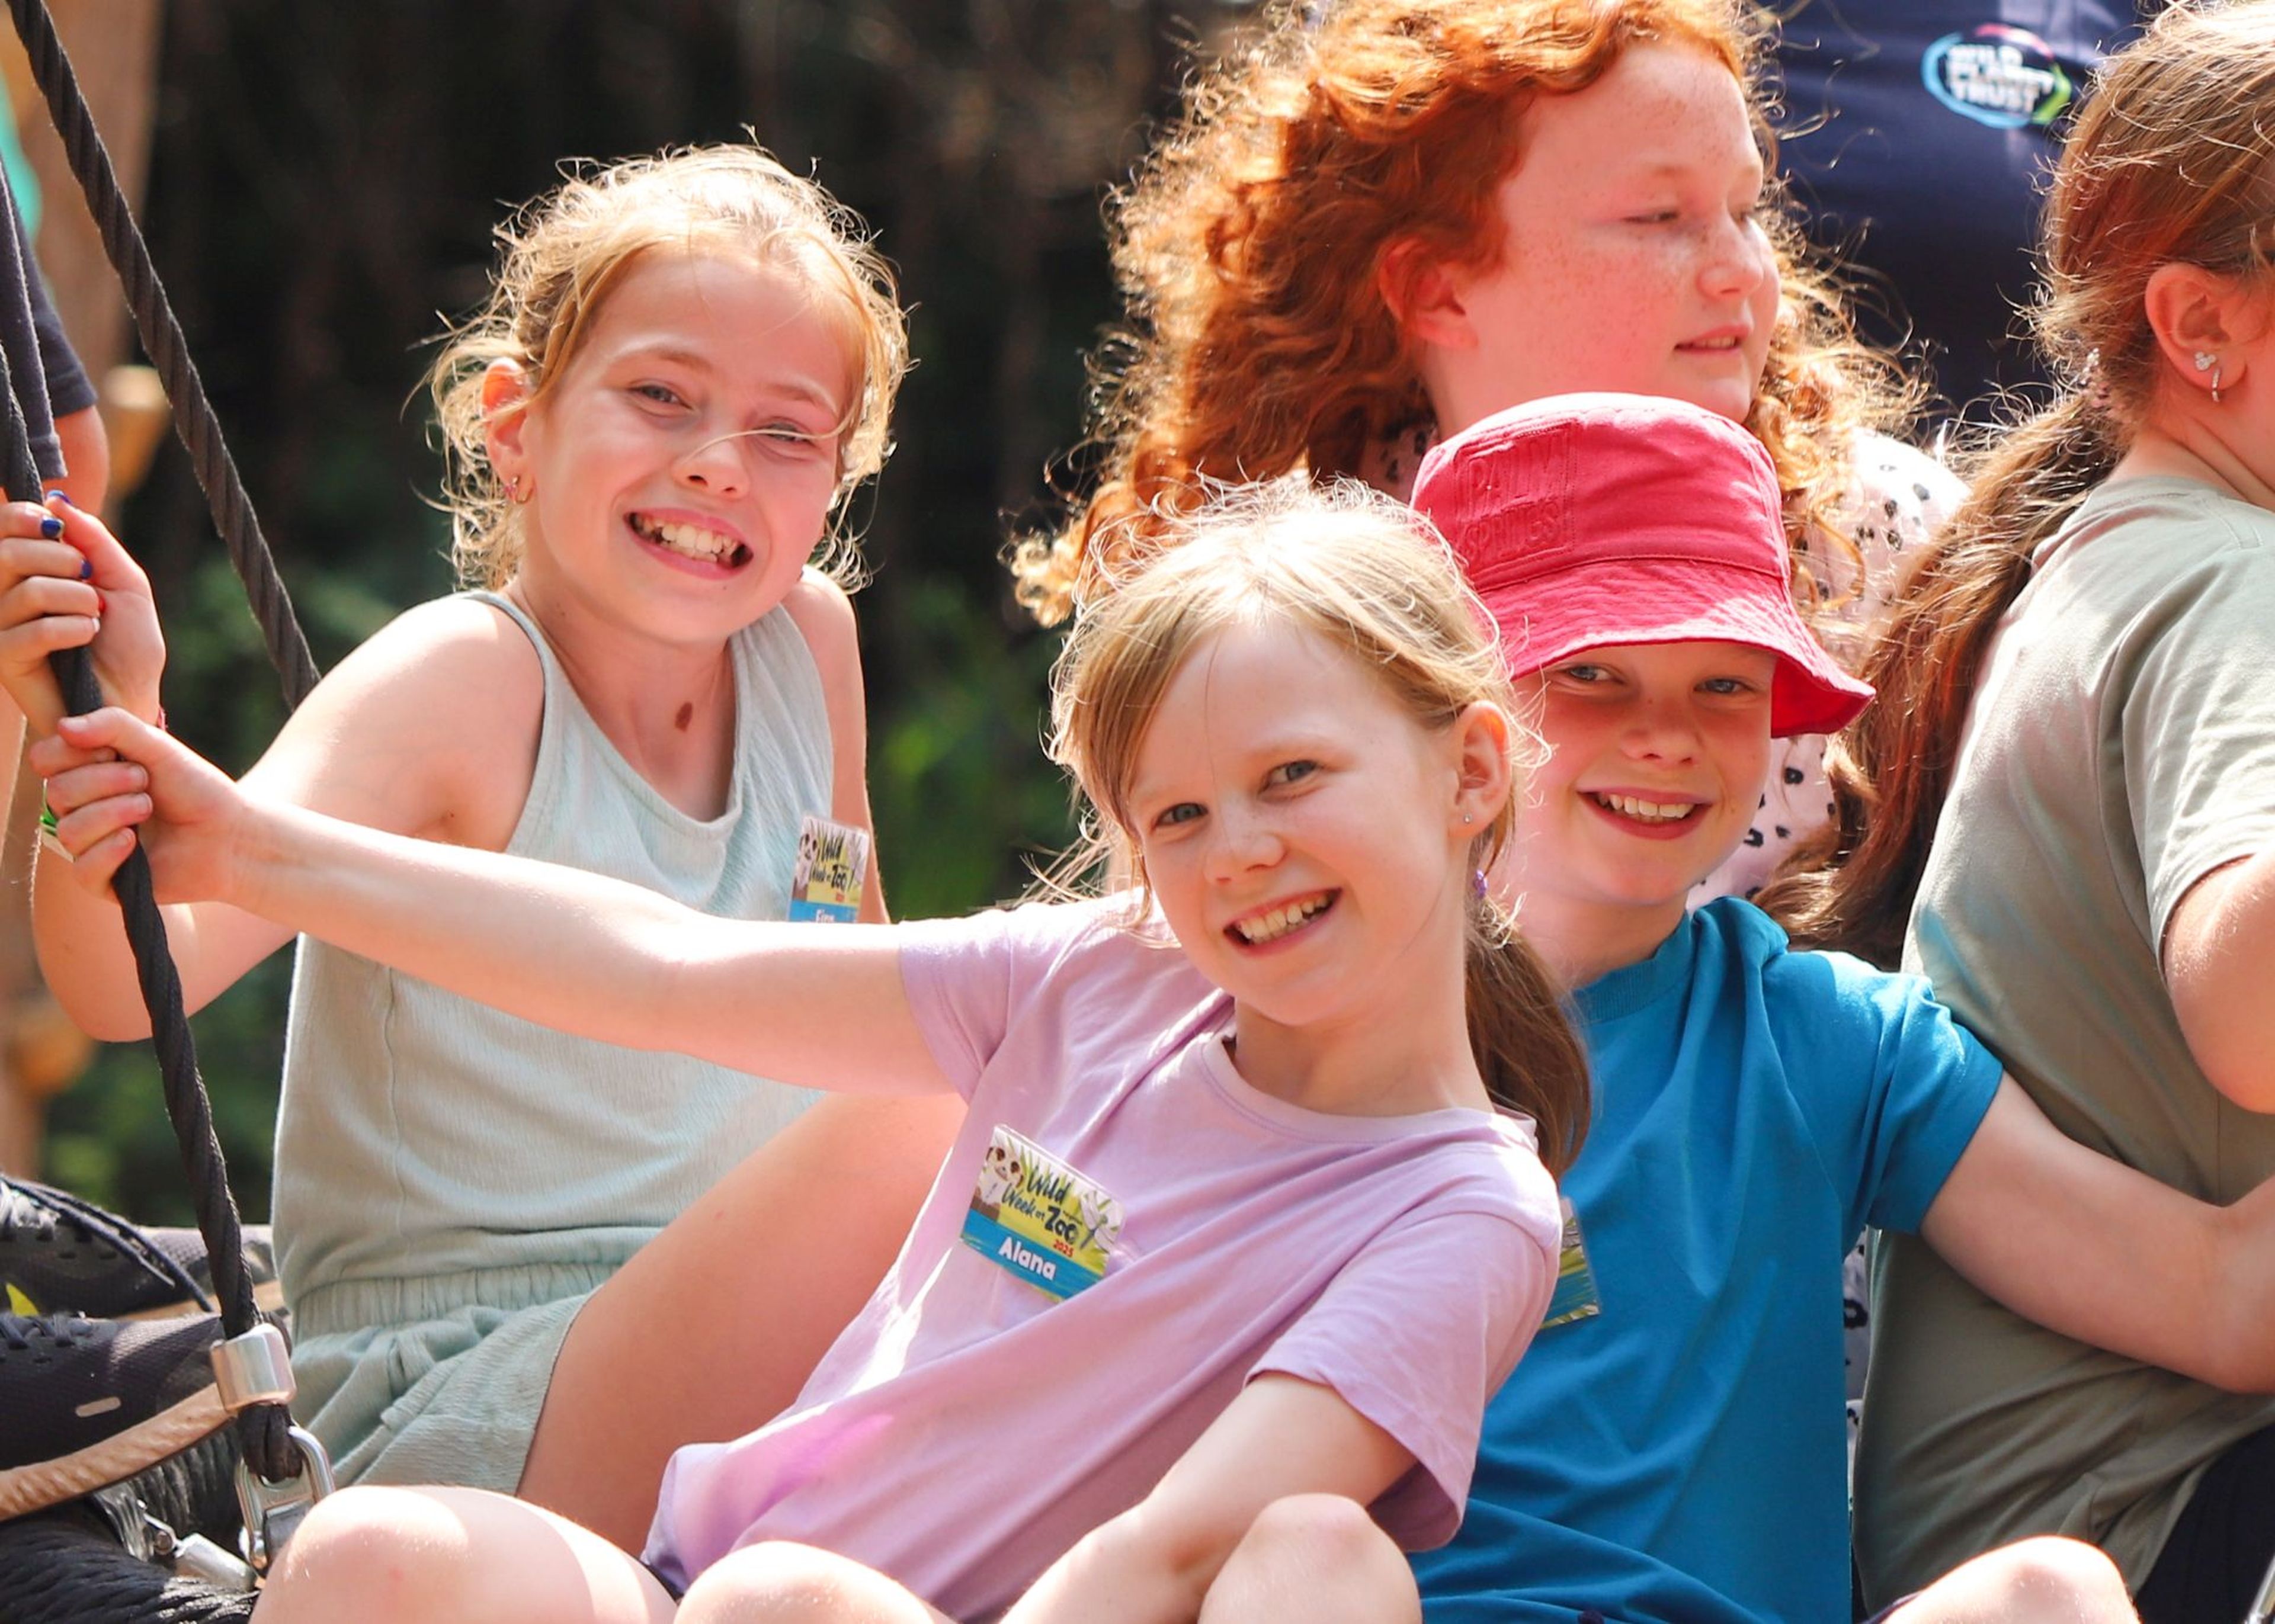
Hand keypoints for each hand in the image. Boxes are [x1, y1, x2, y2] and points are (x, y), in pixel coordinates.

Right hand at [0, 493, 164, 734]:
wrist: (131, 699)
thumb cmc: (128, 646)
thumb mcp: (125, 584)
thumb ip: (94, 540)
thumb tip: (59, 501)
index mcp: (28, 571)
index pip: (2, 527)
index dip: (23, 517)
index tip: (54, 526)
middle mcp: (5, 595)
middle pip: (7, 553)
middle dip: (60, 559)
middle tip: (87, 579)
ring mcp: (1, 627)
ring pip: (27, 590)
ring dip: (76, 599)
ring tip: (94, 616)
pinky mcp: (5, 660)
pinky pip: (33, 630)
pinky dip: (72, 629)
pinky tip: (85, 638)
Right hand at [39, 709, 244, 903]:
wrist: (232, 833)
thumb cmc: (196, 788)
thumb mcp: (157, 746)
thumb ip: (113, 726)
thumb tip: (63, 726)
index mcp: (87, 774)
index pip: (45, 759)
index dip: (73, 753)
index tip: (112, 752)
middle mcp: (82, 810)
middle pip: (56, 793)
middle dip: (104, 781)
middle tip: (144, 780)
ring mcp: (90, 846)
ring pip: (68, 830)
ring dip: (114, 812)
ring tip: (149, 808)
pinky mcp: (105, 881)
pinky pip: (83, 869)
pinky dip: (109, 850)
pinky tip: (134, 842)